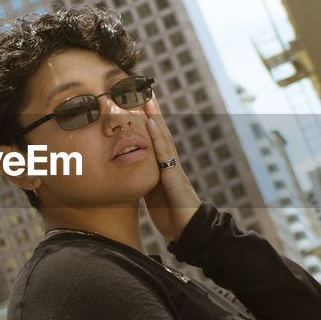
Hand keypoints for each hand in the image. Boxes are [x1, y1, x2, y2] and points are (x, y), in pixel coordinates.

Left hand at [140, 93, 200, 241]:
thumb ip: (146, 183)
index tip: (136, 102)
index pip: (153, 139)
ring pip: (163, 137)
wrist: (188, 231)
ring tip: (146, 96)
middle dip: (151, 111)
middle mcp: (169, 163)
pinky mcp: (174, 176)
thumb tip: (132, 175)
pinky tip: (148, 122)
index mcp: (162, 167)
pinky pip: (164, 153)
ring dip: (154, 116)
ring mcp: (172, 167)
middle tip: (141, 89)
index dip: (146, 121)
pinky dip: (156, 137)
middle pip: (159, 132)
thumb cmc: (172, 215)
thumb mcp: (154, 196)